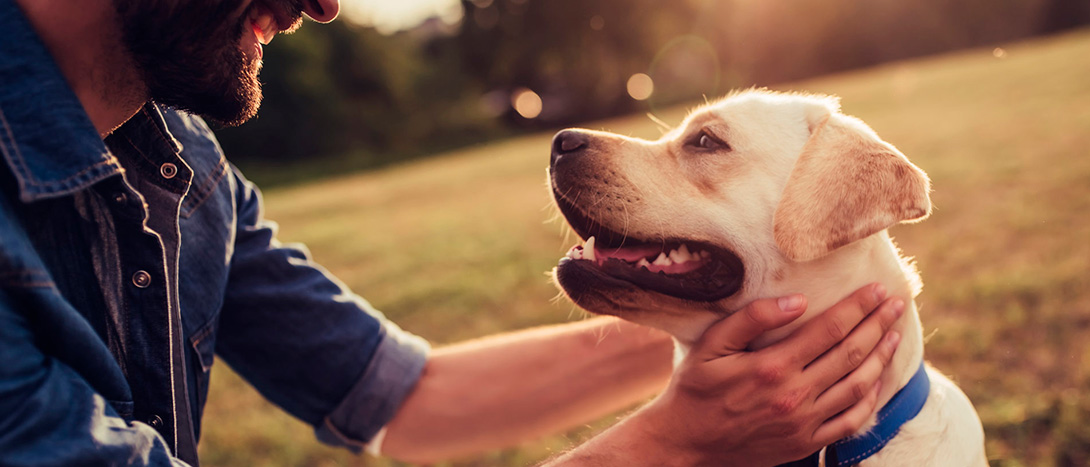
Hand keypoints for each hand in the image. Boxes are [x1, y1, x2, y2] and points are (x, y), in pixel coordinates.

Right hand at [637, 284, 903, 465]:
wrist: (686, 442)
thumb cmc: (695, 388)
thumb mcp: (711, 346)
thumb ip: (752, 319)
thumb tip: (797, 300)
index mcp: (772, 366)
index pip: (830, 329)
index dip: (858, 306)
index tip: (878, 289)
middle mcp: (794, 395)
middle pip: (851, 353)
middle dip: (878, 325)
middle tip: (897, 304)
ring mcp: (804, 422)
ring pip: (858, 386)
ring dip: (881, 357)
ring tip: (894, 335)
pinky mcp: (806, 443)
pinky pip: (851, 421)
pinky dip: (871, 399)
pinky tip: (878, 380)